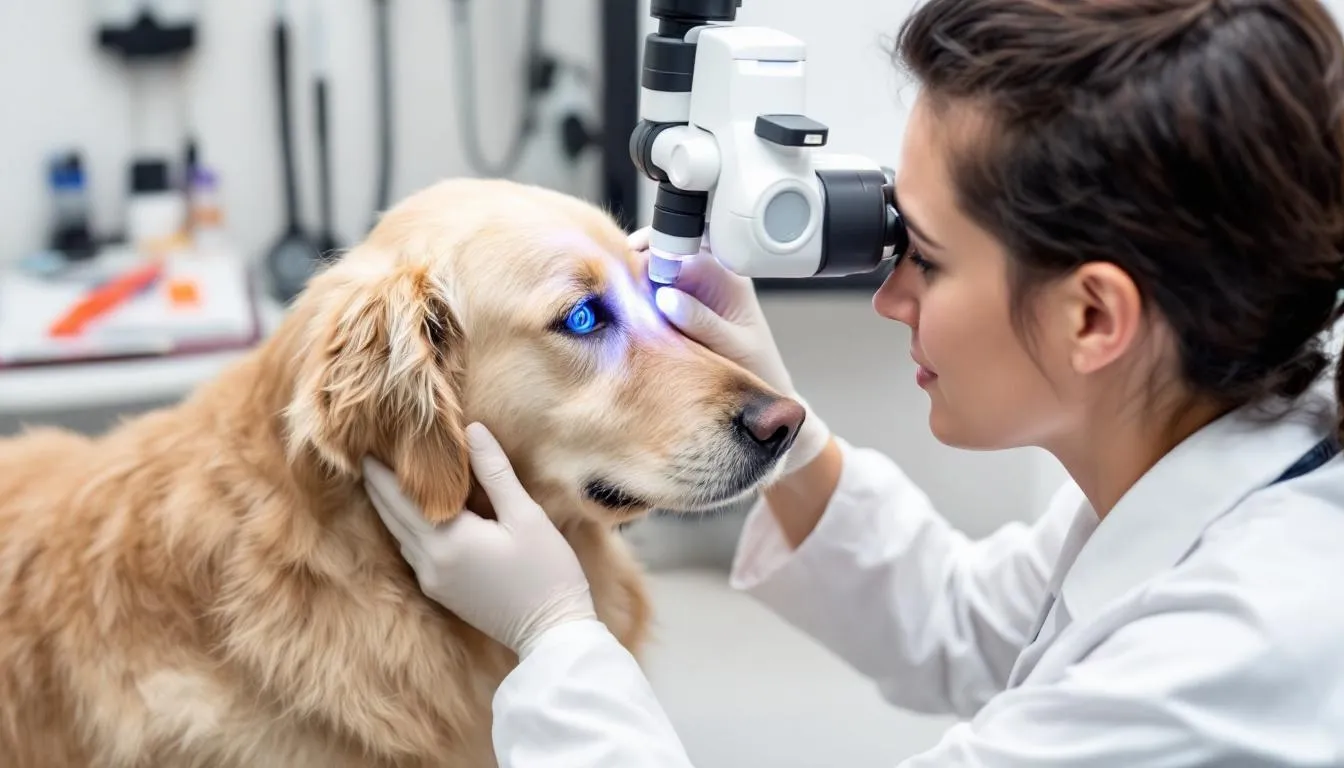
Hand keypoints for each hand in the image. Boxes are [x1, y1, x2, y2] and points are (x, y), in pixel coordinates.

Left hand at [362, 423, 595, 657]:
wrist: (552, 632)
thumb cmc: (546, 570)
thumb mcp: (526, 515)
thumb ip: (495, 472)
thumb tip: (473, 430)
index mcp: (449, 540)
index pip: (402, 498)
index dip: (382, 474)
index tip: (366, 449)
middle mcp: (431, 562)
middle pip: (393, 518)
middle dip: (378, 489)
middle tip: (365, 460)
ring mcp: (434, 581)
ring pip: (400, 537)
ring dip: (389, 510)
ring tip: (382, 484)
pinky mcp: (442, 593)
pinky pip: (413, 554)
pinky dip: (405, 531)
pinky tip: (410, 520)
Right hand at [629, 227, 830, 473]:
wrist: (763, 384)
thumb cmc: (757, 366)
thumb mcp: (733, 346)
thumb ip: (702, 322)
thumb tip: (667, 299)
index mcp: (729, 274)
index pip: (686, 243)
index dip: (655, 248)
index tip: (631, 266)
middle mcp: (709, 272)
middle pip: (664, 246)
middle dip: (637, 258)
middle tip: (616, 282)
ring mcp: (691, 286)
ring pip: (653, 265)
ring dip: (632, 276)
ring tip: (617, 296)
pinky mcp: (678, 301)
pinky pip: (650, 287)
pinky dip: (634, 293)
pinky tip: (625, 308)